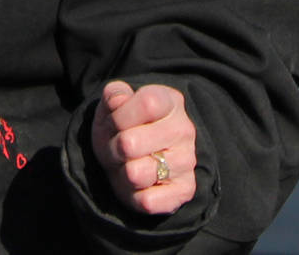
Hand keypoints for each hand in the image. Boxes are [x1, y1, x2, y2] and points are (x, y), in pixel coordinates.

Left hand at [91, 80, 195, 216]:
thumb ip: (113, 96)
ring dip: (121, 172)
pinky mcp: (185, 190)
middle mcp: (183, 130)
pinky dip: (133, 195)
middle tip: (117, 147)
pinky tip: (138, 184)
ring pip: (134, 174)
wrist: (135, 158)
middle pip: (129, 143)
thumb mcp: (111, 107)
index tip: (115, 121)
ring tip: (127, 164)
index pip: (147, 103)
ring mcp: (186, 161)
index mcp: (170, 101)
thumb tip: (118, 100)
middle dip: (112, 147)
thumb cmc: (122, 128)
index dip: (120, 115)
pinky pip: (147, 201)